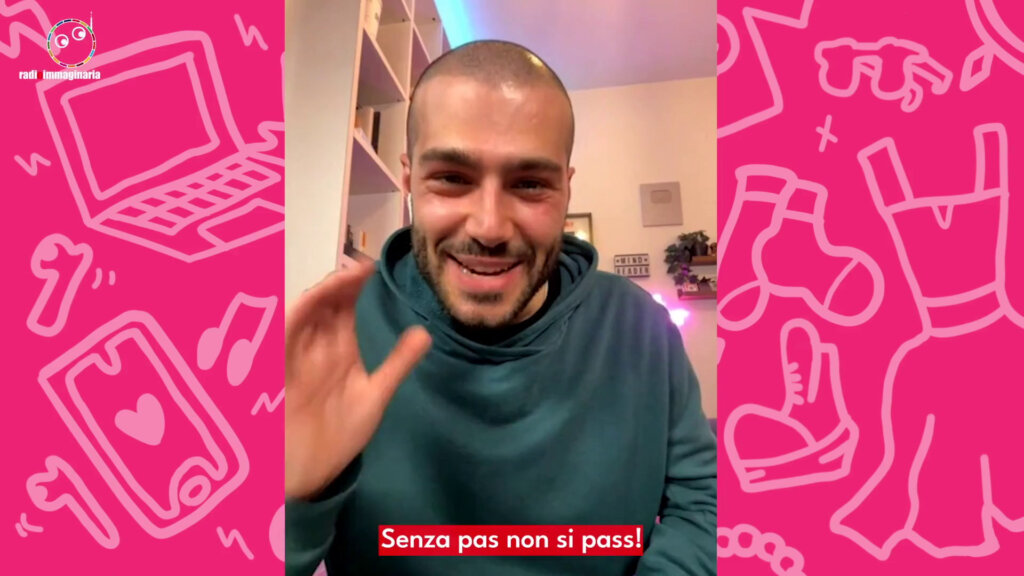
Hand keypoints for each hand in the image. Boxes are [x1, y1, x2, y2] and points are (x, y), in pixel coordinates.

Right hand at [285, 263, 431, 498]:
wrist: (308, 474)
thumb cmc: (338, 434)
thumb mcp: (374, 395)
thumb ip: (397, 363)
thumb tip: (425, 332)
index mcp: (338, 348)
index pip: (345, 308)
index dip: (356, 286)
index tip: (373, 269)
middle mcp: (314, 346)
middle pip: (324, 305)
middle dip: (339, 284)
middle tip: (360, 268)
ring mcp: (294, 357)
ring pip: (303, 316)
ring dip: (320, 296)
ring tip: (341, 281)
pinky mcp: (277, 372)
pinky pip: (279, 340)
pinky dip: (291, 321)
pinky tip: (308, 304)